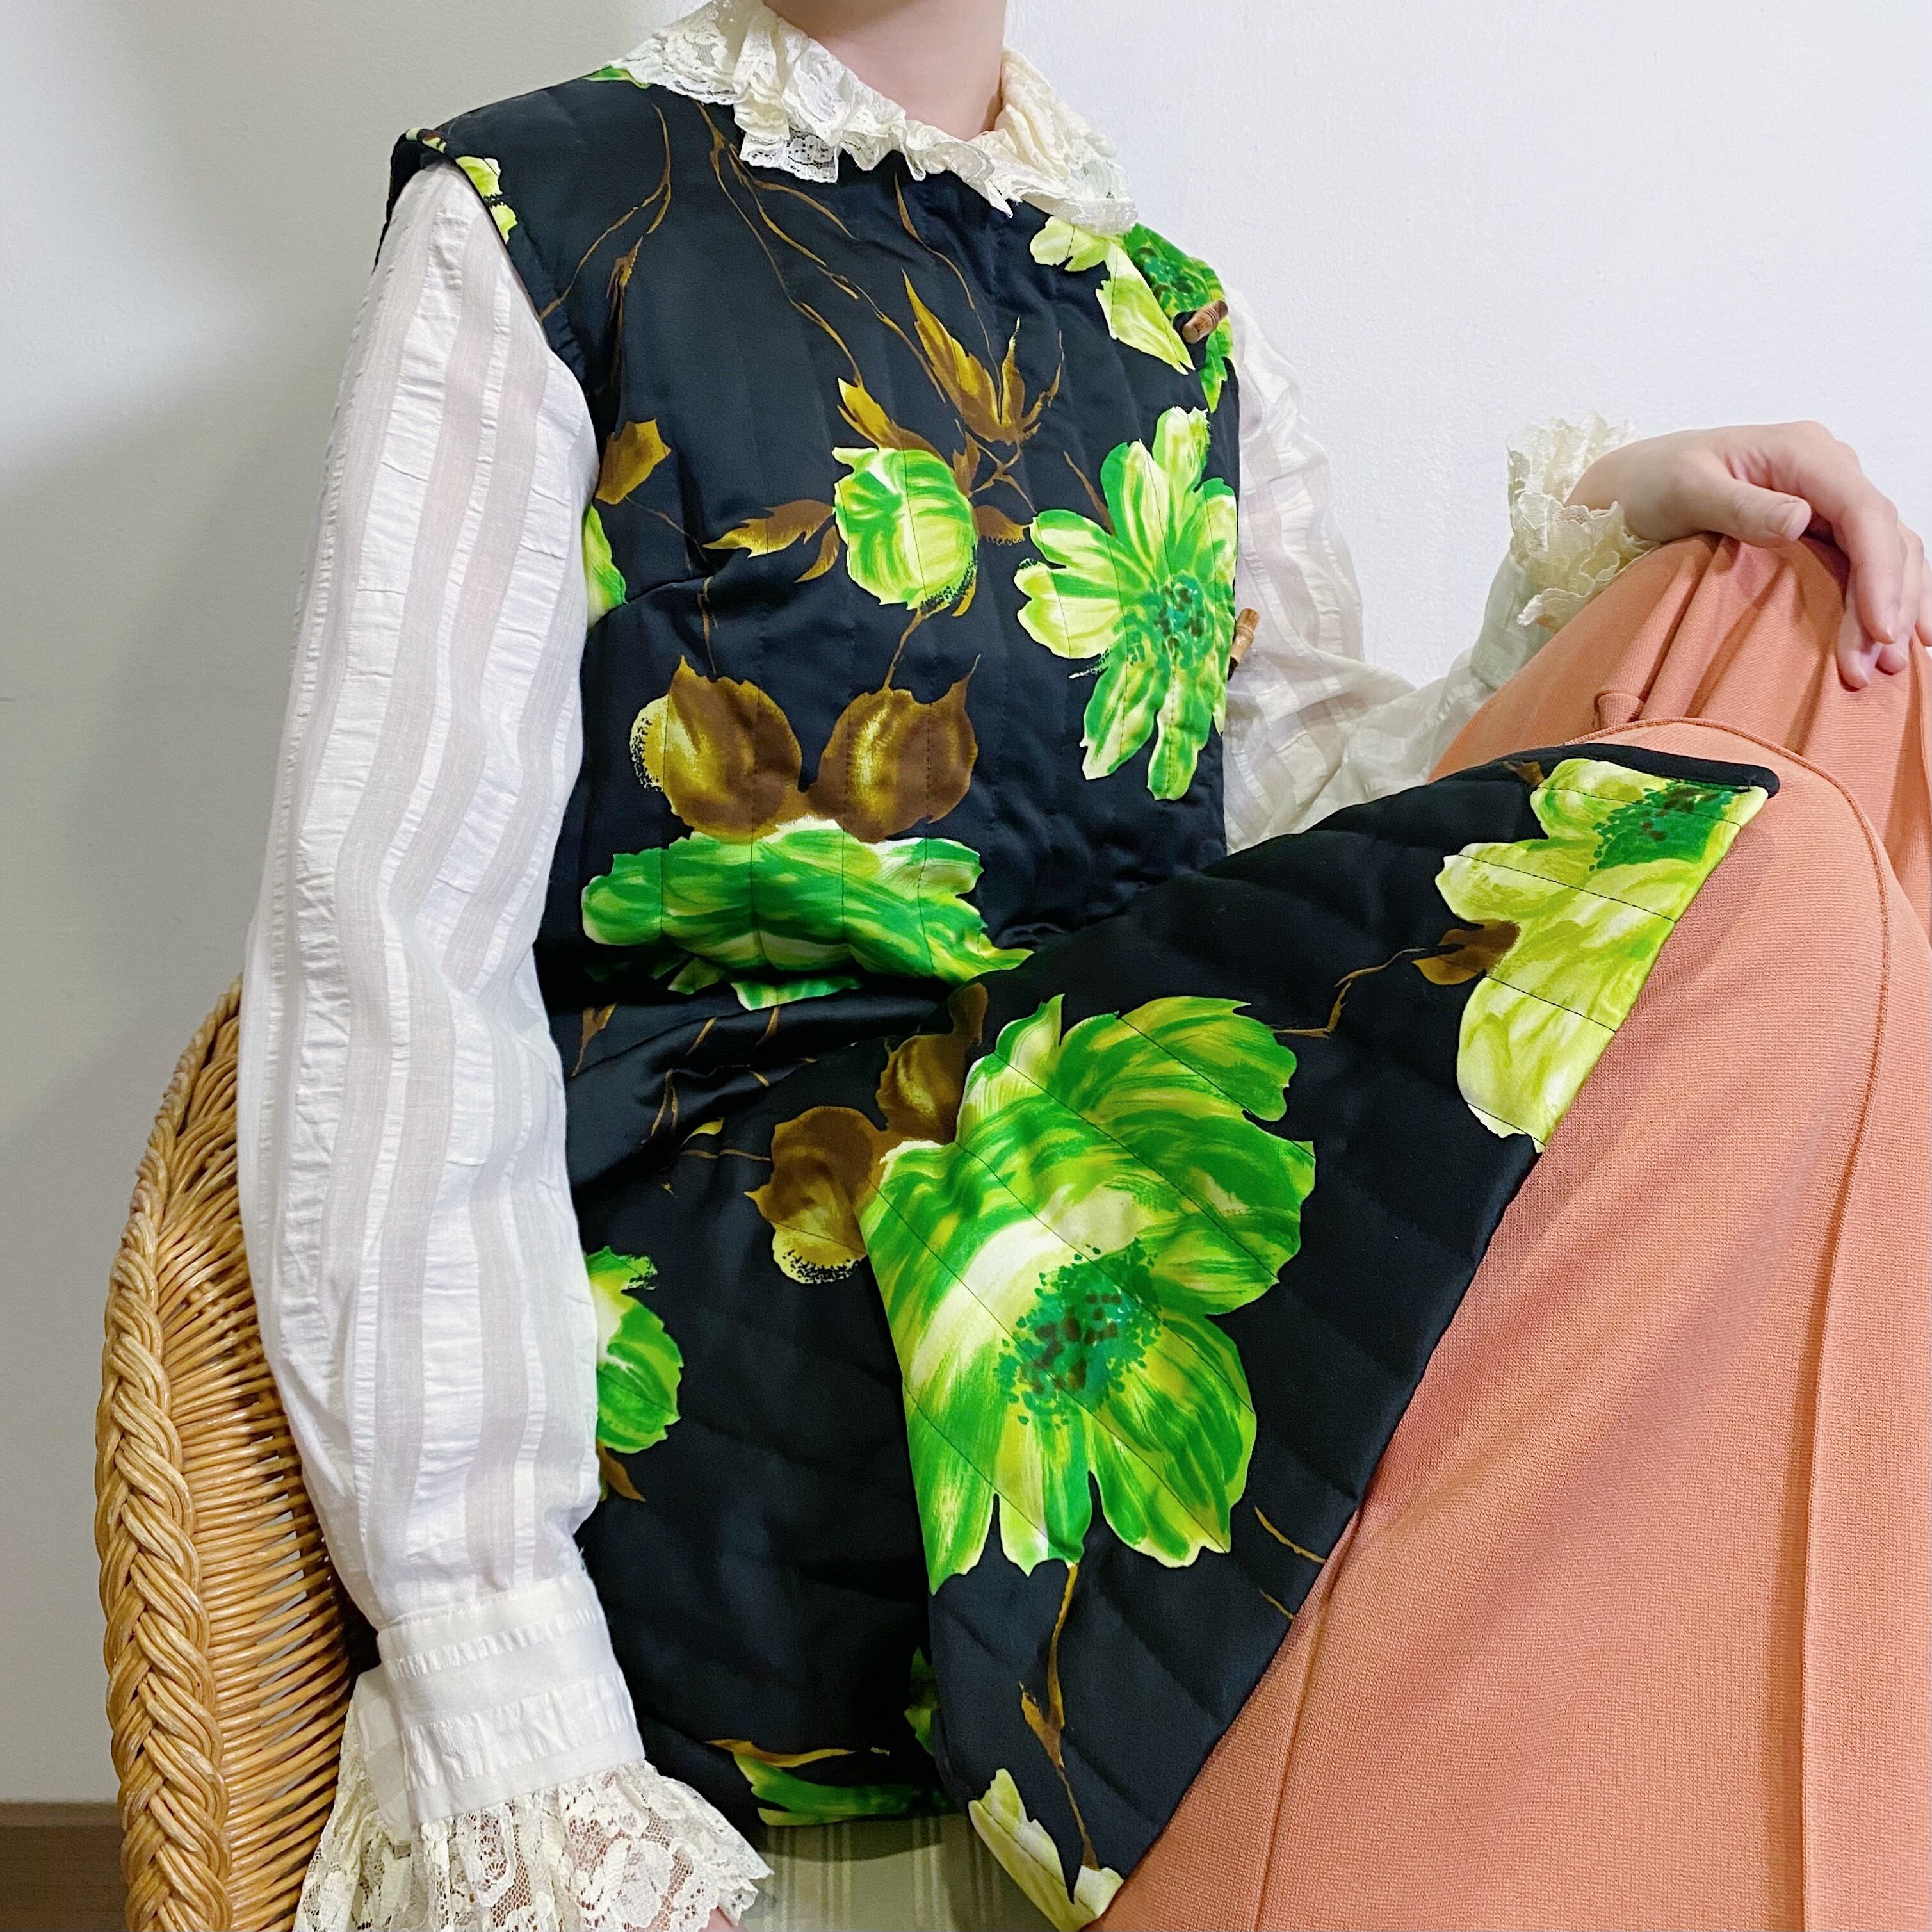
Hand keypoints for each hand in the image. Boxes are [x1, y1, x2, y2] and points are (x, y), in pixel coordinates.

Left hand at [1570, 423, 1929, 689]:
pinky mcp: (1820, 525)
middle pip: (1884, 535)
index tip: (1879, 628)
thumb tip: (1800, 520)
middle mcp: (1827, 470)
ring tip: (1890, 665)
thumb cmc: (1653, 483)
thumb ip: (1739, 505)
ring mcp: (1826, 498)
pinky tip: (1887, 638)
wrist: (1633, 483)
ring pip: (1886, 549)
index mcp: (1802, 453)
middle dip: (1889, 601)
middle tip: (1879, 665)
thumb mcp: (1686, 489)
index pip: (1862, 511)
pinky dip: (1879, 598)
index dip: (1879, 571)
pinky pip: (1865, 560)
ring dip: (1893, 606)